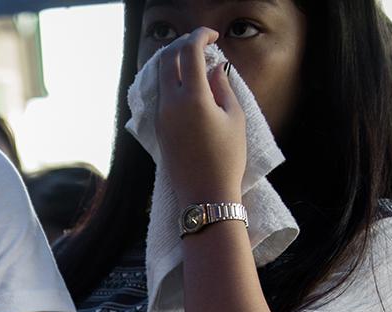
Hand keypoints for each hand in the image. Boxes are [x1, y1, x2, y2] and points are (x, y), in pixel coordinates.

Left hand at [155, 28, 246, 205]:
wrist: (205, 195)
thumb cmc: (227, 159)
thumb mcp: (235, 118)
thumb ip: (223, 86)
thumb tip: (214, 67)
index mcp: (191, 98)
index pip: (188, 52)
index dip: (200, 36)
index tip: (212, 36)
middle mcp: (169, 104)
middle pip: (167, 58)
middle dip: (183, 44)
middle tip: (201, 43)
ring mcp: (160, 116)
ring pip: (158, 75)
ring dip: (173, 61)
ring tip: (194, 61)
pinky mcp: (157, 128)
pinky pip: (159, 93)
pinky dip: (169, 79)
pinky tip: (185, 82)